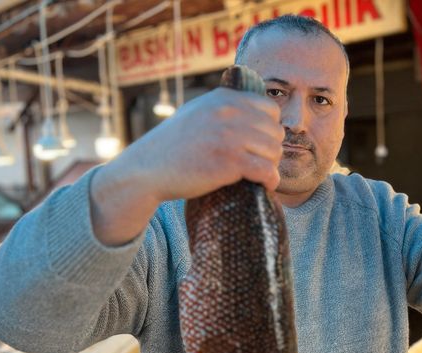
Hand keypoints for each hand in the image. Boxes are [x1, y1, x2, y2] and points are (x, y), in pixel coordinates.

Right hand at [123, 87, 284, 201]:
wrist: (146, 169)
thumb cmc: (172, 146)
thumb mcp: (196, 112)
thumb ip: (222, 108)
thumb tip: (252, 111)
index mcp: (224, 98)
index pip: (270, 109)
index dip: (269, 129)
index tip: (260, 144)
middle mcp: (229, 113)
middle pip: (275, 132)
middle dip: (271, 150)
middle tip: (259, 164)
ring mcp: (230, 136)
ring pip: (274, 151)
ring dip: (271, 166)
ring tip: (260, 176)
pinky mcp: (229, 162)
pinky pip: (267, 171)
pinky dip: (271, 181)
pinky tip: (264, 186)